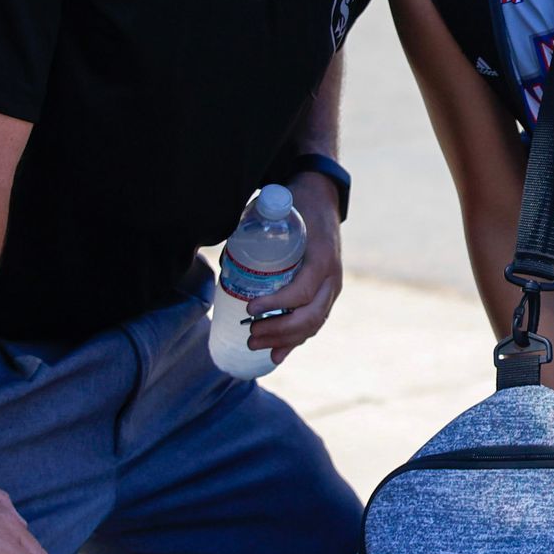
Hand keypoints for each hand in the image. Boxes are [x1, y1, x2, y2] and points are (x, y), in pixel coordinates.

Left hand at [243, 172, 342, 364]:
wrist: (323, 199)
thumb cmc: (297, 206)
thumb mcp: (280, 212)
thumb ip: (256, 229)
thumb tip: (221, 255)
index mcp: (322, 258)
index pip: (302, 291)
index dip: (277, 305)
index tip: (250, 309)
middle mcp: (331, 278)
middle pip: (310, 316)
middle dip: (278, 331)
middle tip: (249, 334)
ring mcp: (331, 289)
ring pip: (313, 324)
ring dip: (284, 340)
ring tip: (254, 344)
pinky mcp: (326, 295)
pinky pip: (314, 323)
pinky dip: (295, 341)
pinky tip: (276, 354)